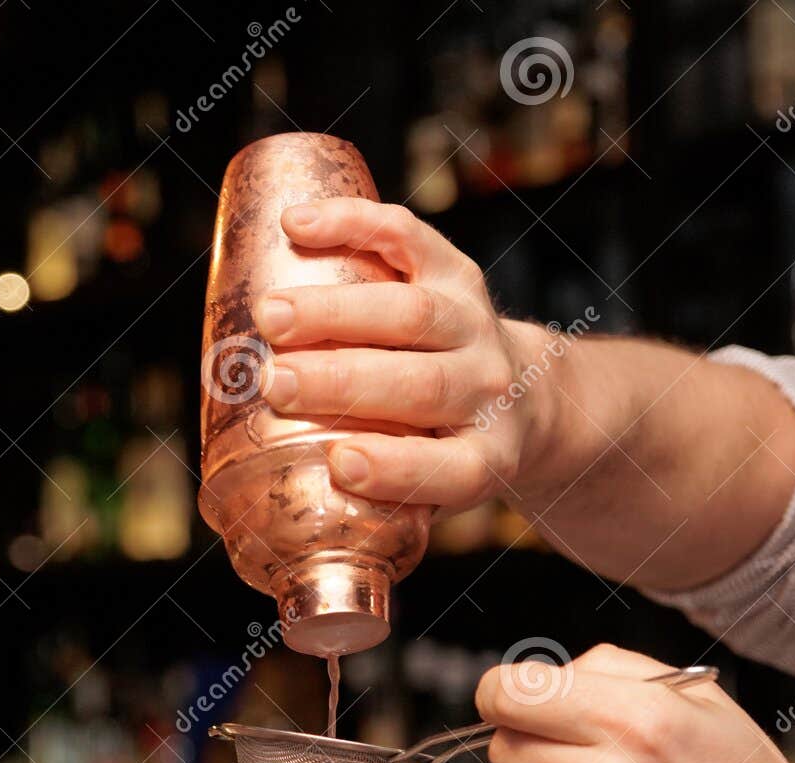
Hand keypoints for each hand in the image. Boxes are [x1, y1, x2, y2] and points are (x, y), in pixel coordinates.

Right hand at [252, 198, 548, 510]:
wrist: (526, 397)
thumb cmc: (452, 452)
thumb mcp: (435, 491)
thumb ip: (374, 503)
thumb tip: (268, 507)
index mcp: (486, 458)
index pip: (450, 469)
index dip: (398, 467)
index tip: (342, 464)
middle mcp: (489, 392)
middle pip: (422, 385)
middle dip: (344, 381)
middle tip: (275, 382)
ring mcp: (477, 326)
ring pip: (413, 314)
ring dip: (336, 312)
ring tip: (271, 317)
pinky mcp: (458, 271)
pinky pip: (409, 237)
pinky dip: (352, 224)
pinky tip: (296, 226)